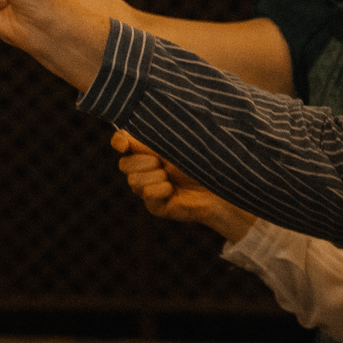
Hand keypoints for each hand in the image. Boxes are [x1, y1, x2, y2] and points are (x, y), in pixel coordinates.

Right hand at [114, 131, 252, 240]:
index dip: (119, 142)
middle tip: (164, 163)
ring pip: (134, 181)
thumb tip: (124, 136)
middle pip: (124, 165)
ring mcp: (148, 189)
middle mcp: (144, 170)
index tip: (124, 145)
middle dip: (143, 162)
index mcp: (148, 151)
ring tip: (172, 178)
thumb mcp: (177, 145)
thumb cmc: (204, 161)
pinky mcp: (155, 206)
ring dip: (155, 176)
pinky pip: (147, 194)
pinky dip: (161, 190)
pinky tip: (174, 191)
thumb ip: (151, 138)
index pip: (121, 143)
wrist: (223, 186)